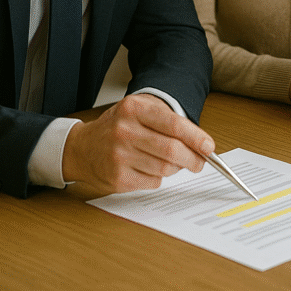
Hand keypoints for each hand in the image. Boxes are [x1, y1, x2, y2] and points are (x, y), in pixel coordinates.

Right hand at [62, 93, 213, 193]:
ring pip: (165, 168)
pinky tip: (148, 168)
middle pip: (172, 150)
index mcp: (133, 109)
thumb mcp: (140, 111)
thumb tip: (201, 144)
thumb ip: (169, 121)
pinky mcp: (117, 178)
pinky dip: (158, 178)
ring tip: (169, 162)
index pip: (174, 124)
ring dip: (175, 168)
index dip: (196, 137)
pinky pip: (153, 182)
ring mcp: (119, 156)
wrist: (82, 147)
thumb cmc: (118, 127)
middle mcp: (124, 131)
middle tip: (199, 162)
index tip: (209, 147)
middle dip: (193, 158)